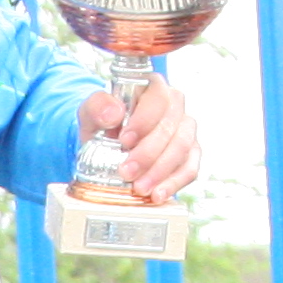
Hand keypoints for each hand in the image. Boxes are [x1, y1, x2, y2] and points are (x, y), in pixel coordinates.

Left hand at [82, 74, 200, 205]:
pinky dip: (174, 183)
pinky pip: (190, 168)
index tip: (124, 140)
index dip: (143, 121)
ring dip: (160, 171)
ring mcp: (185, 129)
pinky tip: (157, 195)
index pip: (158, 100)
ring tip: (139, 188)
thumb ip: (98, 106)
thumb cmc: (103, 122)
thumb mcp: (91, 111)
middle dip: (148, 154)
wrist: (107, 142)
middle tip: (126, 172)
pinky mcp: (191, 153)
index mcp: (153, 87)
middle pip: (171, 127)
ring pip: (183, 149)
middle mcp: (175, 105)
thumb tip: (113, 114)